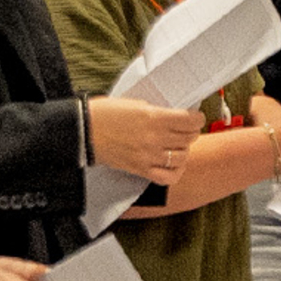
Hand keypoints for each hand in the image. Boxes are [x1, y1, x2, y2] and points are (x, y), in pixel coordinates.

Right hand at [87, 97, 201, 182]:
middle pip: (189, 138)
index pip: (191, 121)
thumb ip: (158, 111)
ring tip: (176, 145)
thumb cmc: (105, 114)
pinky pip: (168, 177)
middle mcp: (154, 138)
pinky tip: (172, 164)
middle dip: (191, 132)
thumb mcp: (135, 104)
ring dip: (183, 150)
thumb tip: (176, 116)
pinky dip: (175, 171)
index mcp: (153, 117)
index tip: (194, 117)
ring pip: (182, 157)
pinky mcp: (141, 169)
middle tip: (184, 129)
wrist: (83, 130)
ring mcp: (148, 156)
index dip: (197, 118)